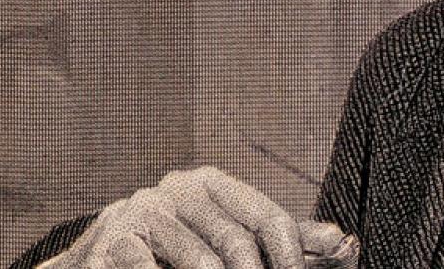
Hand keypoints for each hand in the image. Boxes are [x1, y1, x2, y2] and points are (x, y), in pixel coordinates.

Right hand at [52, 166, 358, 268]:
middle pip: (236, 242)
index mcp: (213, 183)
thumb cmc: (173, 255)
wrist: (98, 264)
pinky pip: (152, 267)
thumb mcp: (231, 243)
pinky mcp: (114, 238)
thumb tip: (345, 242)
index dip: (291, 256)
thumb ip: (283, 242)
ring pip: (199, 260)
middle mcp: (180, 187)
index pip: (269, 217)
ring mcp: (145, 209)